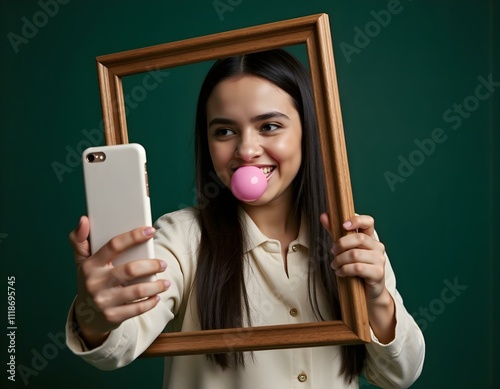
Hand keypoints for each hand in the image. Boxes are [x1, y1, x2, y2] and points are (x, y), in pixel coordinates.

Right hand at [69, 216, 169, 347]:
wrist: (85, 316)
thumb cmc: (90, 281)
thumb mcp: (82, 261)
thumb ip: (81, 239)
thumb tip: (83, 219)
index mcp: (90, 265)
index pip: (114, 245)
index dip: (133, 236)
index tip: (150, 230)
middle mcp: (95, 283)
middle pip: (131, 270)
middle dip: (152, 265)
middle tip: (163, 264)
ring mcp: (103, 301)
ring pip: (138, 290)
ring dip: (156, 286)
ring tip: (166, 282)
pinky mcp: (112, 317)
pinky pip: (137, 308)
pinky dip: (151, 302)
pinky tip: (157, 297)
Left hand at [319, 214, 385, 301]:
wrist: (368, 292)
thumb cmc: (355, 268)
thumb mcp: (344, 249)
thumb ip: (335, 232)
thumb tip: (324, 215)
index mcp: (370, 238)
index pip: (369, 222)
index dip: (357, 221)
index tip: (343, 225)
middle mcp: (378, 247)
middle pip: (359, 238)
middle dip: (341, 244)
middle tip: (332, 251)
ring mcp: (380, 260)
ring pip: (355, 255)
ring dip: (340, 260)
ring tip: (335, 265)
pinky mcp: (378, 273)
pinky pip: (357, 268)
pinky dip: (344, 270)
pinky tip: (340, 272)